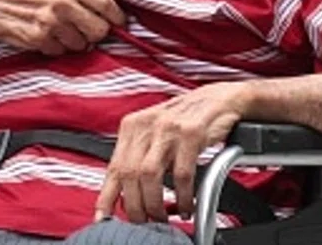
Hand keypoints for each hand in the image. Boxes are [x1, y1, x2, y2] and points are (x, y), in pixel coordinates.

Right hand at [0, 0, 125, 55]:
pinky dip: (55, 48)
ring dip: (72, 42)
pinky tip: (43, 36)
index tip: (119, 24)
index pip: (106, 3)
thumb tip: (110, 12)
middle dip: (94, 33)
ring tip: (56, 30)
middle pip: (99, 29)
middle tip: (83, 30)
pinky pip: (61, 51)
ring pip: (81, 44)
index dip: (117, 18)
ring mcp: (49, 21)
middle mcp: (60, 1)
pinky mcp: (38, 38)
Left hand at [96, 82, 245, 222]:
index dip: (107, 196)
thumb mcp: (154, 133)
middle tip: (144, 221)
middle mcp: (146, 125)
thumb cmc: (185, 121)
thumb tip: (126, 194)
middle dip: (135, 206)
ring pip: (149, 176)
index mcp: (132, 126)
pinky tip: (186, 205)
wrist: (218, 99)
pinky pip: (181, 175)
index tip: (102, 217)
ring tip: (163, 217)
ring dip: (155, 204)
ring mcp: (168, 128)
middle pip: (129, 174)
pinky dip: (183, 197)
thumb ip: (139, 158)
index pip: (114, 167)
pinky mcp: (190, 134)